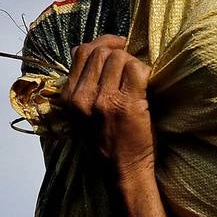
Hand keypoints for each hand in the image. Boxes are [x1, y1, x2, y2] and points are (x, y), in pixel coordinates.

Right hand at [59, 35, 154, 183]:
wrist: (122, 172)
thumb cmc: (106, 145)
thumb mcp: (82, 117)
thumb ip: (84, 88)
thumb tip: (98, 56)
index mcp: (69, 98)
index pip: (81, 52)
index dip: (101, 44)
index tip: (116, 47)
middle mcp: (82, 97)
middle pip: (100, 51)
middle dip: (119, 51)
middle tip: (131, 62)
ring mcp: (103, 100)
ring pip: (119, 57)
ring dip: (133, 62)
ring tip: (138, 78)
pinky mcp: (126, 104)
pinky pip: (137, 69)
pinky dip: (145, 70)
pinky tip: (147, 83)